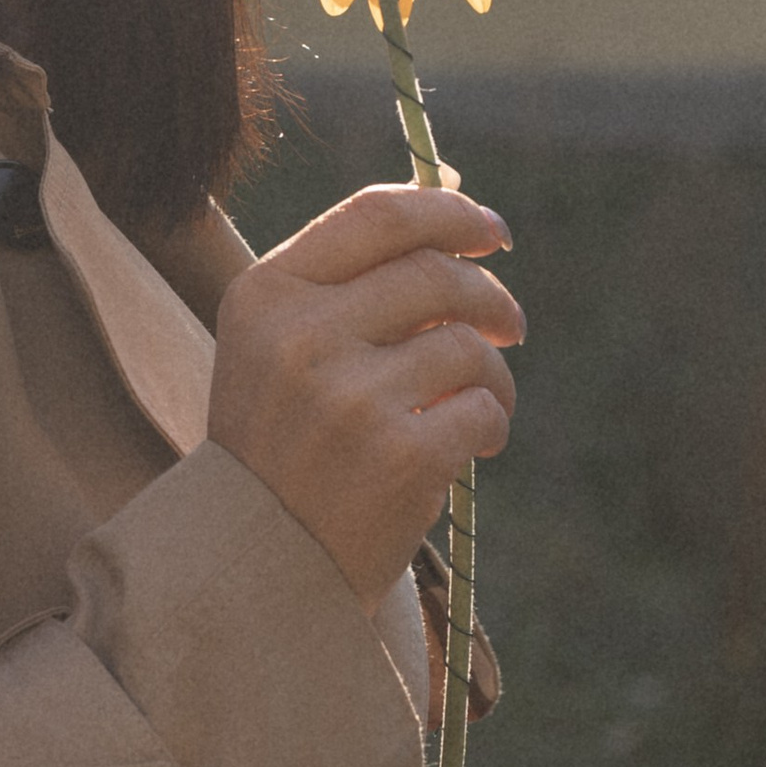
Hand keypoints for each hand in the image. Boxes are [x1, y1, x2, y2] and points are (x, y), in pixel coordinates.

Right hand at [207, 185, 522, 609]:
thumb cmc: (281, 446)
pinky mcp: (399, 455)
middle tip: (510, 324)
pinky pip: (482, 409)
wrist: (256, 566)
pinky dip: (491, 424)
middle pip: (435, 274)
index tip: (490, 232)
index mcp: (265, 295)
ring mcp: (350, 398)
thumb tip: (459, 199)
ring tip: (484, 400)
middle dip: (489, 296)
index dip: (448, 212)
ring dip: (494, 371)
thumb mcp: (281, 348)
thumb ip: (354, 279)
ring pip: (468, 345)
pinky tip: (472, 446)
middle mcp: (301, 337)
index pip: (377, 216)